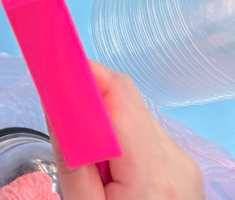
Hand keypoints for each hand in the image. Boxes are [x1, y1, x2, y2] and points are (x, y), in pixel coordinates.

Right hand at [51, 63, 203, 199]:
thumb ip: (71, 157)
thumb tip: (55, 103)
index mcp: (152, 172)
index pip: (118, 94)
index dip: (84, 72)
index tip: (52, 65)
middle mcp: (176, 160)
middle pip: (126, 101)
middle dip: (89, 101)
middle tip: (61, 119)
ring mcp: (185, 164)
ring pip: (135, 116)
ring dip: (106, 124)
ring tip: (90, 164)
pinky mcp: (185, 170)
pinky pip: (147, 136)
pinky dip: (122, 141)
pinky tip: (111, 172)